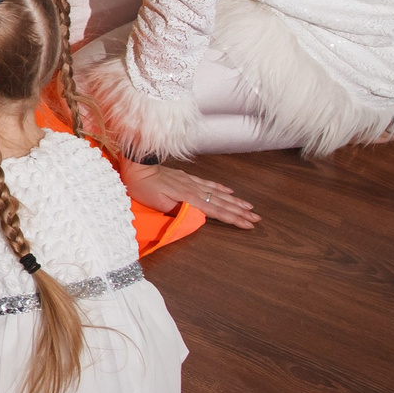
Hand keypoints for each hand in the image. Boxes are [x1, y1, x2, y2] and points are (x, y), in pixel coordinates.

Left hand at [121, 158, 259, 228]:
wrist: (137, 168)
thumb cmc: (144, 189)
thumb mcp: (159, 204)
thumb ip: (180, 210)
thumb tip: (198, 214)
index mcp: (190, 198)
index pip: (216, 211)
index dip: (233, 219)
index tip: (248, 225)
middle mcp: (195, 190)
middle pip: (222, 203)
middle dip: (240, 212)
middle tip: (256, 218)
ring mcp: (192, 183)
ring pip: (218, 194)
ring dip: (235, 201)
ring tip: (249, 207)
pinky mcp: (186, 178)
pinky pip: (208, 183)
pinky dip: (220, 188)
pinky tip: (229, 192)